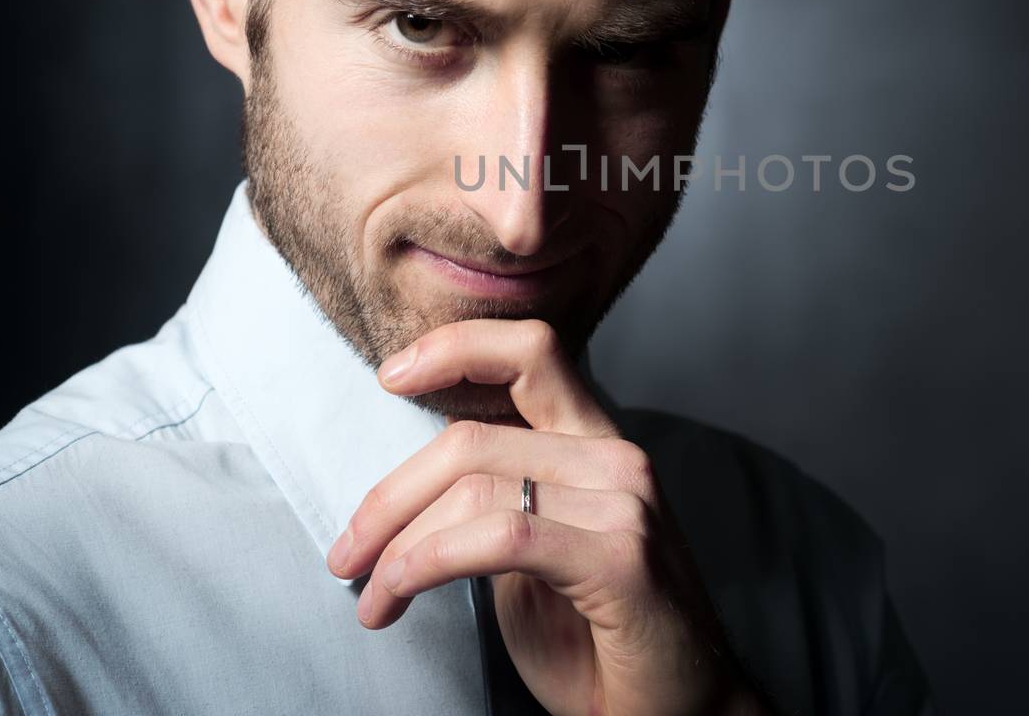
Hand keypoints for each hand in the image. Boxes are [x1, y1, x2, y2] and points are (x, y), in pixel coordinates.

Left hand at [325, 318, 773, 715]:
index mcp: (597, 441)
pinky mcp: (621, 558)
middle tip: (347, 554)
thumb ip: (496, 498)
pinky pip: (500, 537)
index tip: (390, 375)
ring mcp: (625, 503)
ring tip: (373, 594)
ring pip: (474, 488)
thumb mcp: (537, 550)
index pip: (531, 351)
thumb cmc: (602, 638)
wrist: (682, 713)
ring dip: (397, 546)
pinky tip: (399, 596)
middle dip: (388, 498)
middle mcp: (615, 457)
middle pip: (470, 438)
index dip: (455, 348)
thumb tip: (406, 488)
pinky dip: (427, 564)